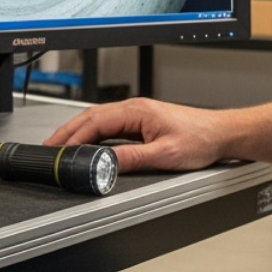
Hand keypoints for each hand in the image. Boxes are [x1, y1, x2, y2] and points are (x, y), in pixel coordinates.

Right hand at [44, 98, 228, 173]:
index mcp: (136, 111)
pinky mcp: (142, 122)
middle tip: (49, 147)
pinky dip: (93, 134)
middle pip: (91, 117)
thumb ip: (133, 158)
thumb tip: (105, 163)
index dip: (73, 135)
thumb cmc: (201, 139)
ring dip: (78, 132)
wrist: (221, 133)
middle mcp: (134, 109)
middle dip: (67, 131)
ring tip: (62, 145)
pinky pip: (110, 126)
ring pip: (99, 120)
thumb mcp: (165, 154)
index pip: (95, 121)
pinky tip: (87, 143)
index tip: (58, 148)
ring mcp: (137, 114)